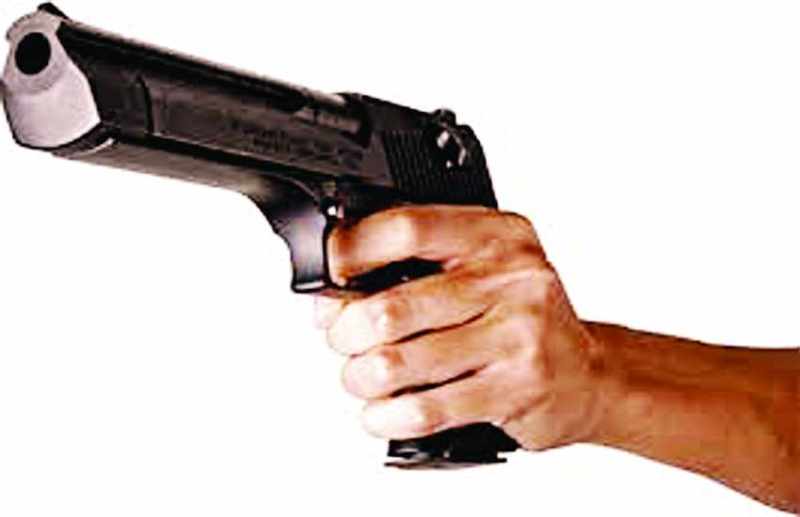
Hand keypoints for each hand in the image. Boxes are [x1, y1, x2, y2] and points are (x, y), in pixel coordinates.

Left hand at [316, 205, 612, 450]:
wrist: (589, 375)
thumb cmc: (523, 320)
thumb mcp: (484, 271)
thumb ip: (417, 269)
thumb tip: (332, 295)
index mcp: (497, 236)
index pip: (407, 228)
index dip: (351, 250)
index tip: (328, 271)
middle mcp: (512, 279)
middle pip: (392, 306)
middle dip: (346, 331)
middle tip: (343, 339)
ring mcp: (517, 336)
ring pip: (399, 363)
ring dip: (361, 377)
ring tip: (363, 377)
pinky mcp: (515, 390)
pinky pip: (425, 410)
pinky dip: (386, 416)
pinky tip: (382, 412)